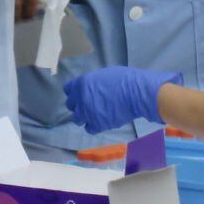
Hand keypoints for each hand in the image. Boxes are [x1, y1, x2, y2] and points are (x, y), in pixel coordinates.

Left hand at [63, 66, 181, 133]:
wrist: (135, 93)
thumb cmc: (123, 79)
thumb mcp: (103, 74)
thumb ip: (92, 82)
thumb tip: (90, 87)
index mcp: (82, 83)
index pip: (68, 89)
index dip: (74, 92)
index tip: (79, 94)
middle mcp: (81, 99)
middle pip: (70, 105)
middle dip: (77, 105)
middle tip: (86, 104)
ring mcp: (88, 113)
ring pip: (77, 119)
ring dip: (84, 116)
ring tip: (93, 114)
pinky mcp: (97, 125)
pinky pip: (89, 128)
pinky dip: (93, 126)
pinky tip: (100, 121)